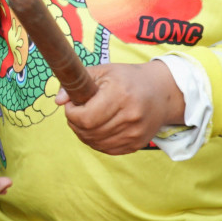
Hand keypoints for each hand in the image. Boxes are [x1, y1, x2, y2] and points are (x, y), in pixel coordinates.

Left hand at [56, 59, 184, 154]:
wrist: (163, 92)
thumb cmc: (129, 79)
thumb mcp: (104, 71)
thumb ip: (79, 82)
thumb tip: (58, 100)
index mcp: (121, 95)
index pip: (85, 117)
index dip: (71, 113)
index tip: (71, 104)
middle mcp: (130, 117)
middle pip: (88, 132)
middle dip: (75, 123)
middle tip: (76, 112)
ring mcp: (135, 134)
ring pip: (95, 143)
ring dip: (83, 133)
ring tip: (86, 119)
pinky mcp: (136, 145)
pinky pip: (106, 149)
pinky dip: (96, 141)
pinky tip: (97, 128)